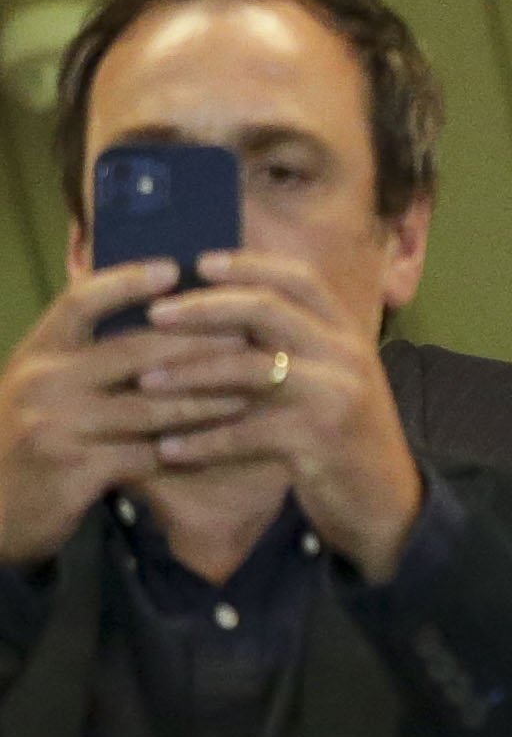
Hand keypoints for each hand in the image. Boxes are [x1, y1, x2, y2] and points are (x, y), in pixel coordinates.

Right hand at [0, 261, 254, 563]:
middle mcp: (42, 380)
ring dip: (207, 399)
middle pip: (135, 349)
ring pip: (151, 405)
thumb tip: (158, 310)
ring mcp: (55, 425)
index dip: (126, 281)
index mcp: (37, 351)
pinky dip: (189, 448)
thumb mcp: (47, 386)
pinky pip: (148, 454)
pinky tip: (224, 442)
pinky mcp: (74, 468)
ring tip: (252, 389)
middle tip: (250, 338)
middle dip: (200, 344)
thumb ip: (89, 355)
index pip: (81, 300)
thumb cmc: (36, 438)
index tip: (172, 268)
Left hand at [138, 250, 423, 580]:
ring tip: (146, 382)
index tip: (199, 263)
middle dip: (205, 308)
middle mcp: (347, 355)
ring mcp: (335, 395)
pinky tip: (169, 449)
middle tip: (155, 314)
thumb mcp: (334, 381)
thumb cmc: (347, 438)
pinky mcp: (318, 439)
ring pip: (250, 369)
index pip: (300, 279)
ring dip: (190, 375)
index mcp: (349, 334)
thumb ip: (298, 348)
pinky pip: (246, 432)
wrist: (387, 502)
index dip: (249, 265)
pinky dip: (203, 441)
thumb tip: (228, 315)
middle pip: (268, 310)